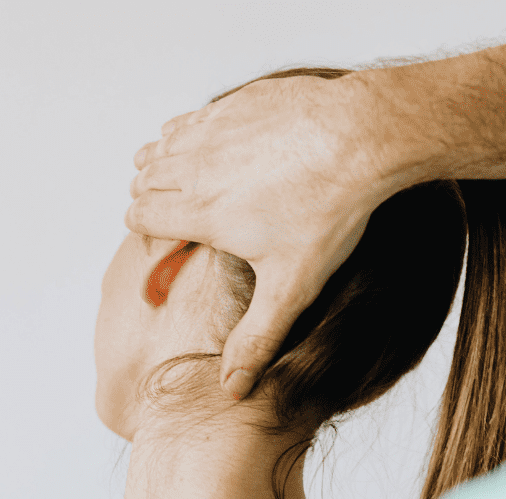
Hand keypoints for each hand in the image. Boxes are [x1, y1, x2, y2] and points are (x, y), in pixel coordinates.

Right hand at [126, 74, 393, 399]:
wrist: (366, 137)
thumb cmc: (330, 211)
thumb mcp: (292, 287)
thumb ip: (257, 338)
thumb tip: (232, 388)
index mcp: (200, 212)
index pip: (139, 215)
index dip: (143, 228)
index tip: (164, 238)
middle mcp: (196, 168)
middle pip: (143, 179)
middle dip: (150, 197)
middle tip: (177, 212)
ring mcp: (214, 130)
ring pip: (160, 145)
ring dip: (163, 163)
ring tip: (188, 182)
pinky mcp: (237, 103)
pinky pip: (191, 118)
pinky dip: (189, 132)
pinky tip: (212, 147)